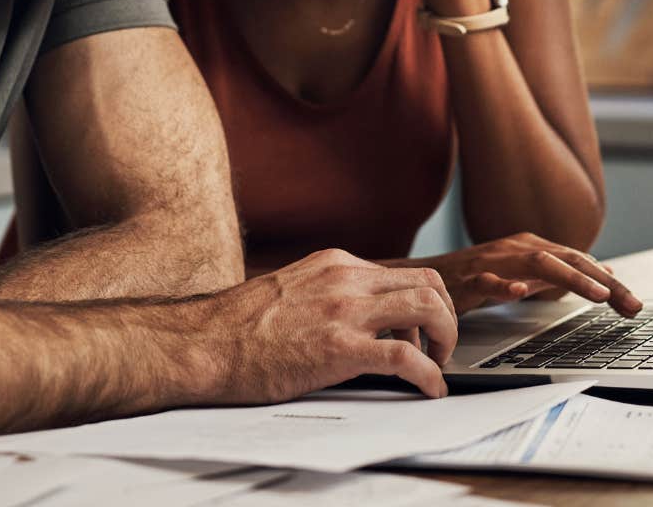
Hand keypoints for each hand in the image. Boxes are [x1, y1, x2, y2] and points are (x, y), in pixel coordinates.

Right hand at [199, 248, 458, 401]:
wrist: (205, 344)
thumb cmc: (238, 328)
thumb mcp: (293, 291)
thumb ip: (328, 294)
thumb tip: (354, 318)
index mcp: (335, 263)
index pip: (403, 273)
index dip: (424, 304)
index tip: (422, 330)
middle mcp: (346, 279)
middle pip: (428, 282)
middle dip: (446, 317)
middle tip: (440, 347)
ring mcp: (345, 311)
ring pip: (428, 308)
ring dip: (446, 339)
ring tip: (438, 366)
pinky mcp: (340, 348)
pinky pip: (406, 357)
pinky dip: (429, 375)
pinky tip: (430, 389)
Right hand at [393, 233, 641, 316]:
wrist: (424, 278)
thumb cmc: (475, 278)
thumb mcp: (524, 274)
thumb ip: (559, 273)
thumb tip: (601, 273)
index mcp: (530, 247)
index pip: (578, 261)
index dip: (609, 282)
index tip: (633, 305)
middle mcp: (515, 249)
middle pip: (567, 259)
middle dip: (602, 282)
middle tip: (629, 304)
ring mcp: (492, 262)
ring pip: (537, 263)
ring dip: (570, 278)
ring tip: (597, 294)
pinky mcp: (467, 279)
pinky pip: (488, 281)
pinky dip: (506, 285)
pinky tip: (522, 292)